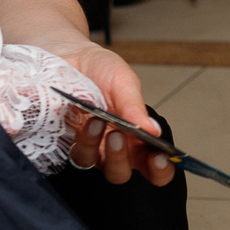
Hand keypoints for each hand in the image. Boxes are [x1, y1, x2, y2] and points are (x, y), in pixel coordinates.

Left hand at [61, 40, 175, 185]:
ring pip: (100, 169)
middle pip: (124, 173)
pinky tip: (85, 121)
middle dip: (123, 159)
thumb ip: (135, 107)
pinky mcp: (70, 145)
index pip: (155, 164)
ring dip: (101, 150)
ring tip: (99, 122)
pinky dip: (84, 141)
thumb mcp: (123, 81)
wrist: (68, 57)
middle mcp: (116, 147)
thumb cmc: (100, 69)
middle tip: (120, 136)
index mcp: (138, 135)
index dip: (161, 169)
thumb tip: (154, 130)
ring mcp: (93, 149)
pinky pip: (79, 156)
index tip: (161, 157)